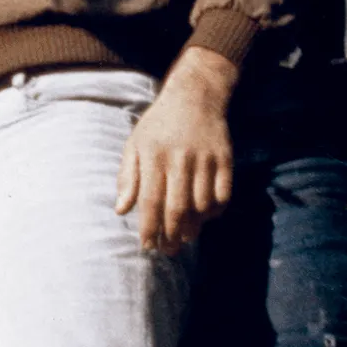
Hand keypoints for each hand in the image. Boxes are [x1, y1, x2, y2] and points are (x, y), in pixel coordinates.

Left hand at [115, 46, 236, 252]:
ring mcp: (205, 159)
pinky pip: (223, 197)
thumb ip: (128, 177)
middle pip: (177, 208)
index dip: (149, 228)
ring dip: (194, 227)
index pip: (150, 201)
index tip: (147, 246)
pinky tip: (205, 216)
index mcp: (153, 154)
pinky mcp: (225, 160)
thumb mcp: (135, 144)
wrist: (194, 96)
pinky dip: (215, 212)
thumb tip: (120, 210)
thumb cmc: (158, 125)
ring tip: (186, 236)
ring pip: (202, 206)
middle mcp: (179, 158)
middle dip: (172, 236)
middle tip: (168, 250)